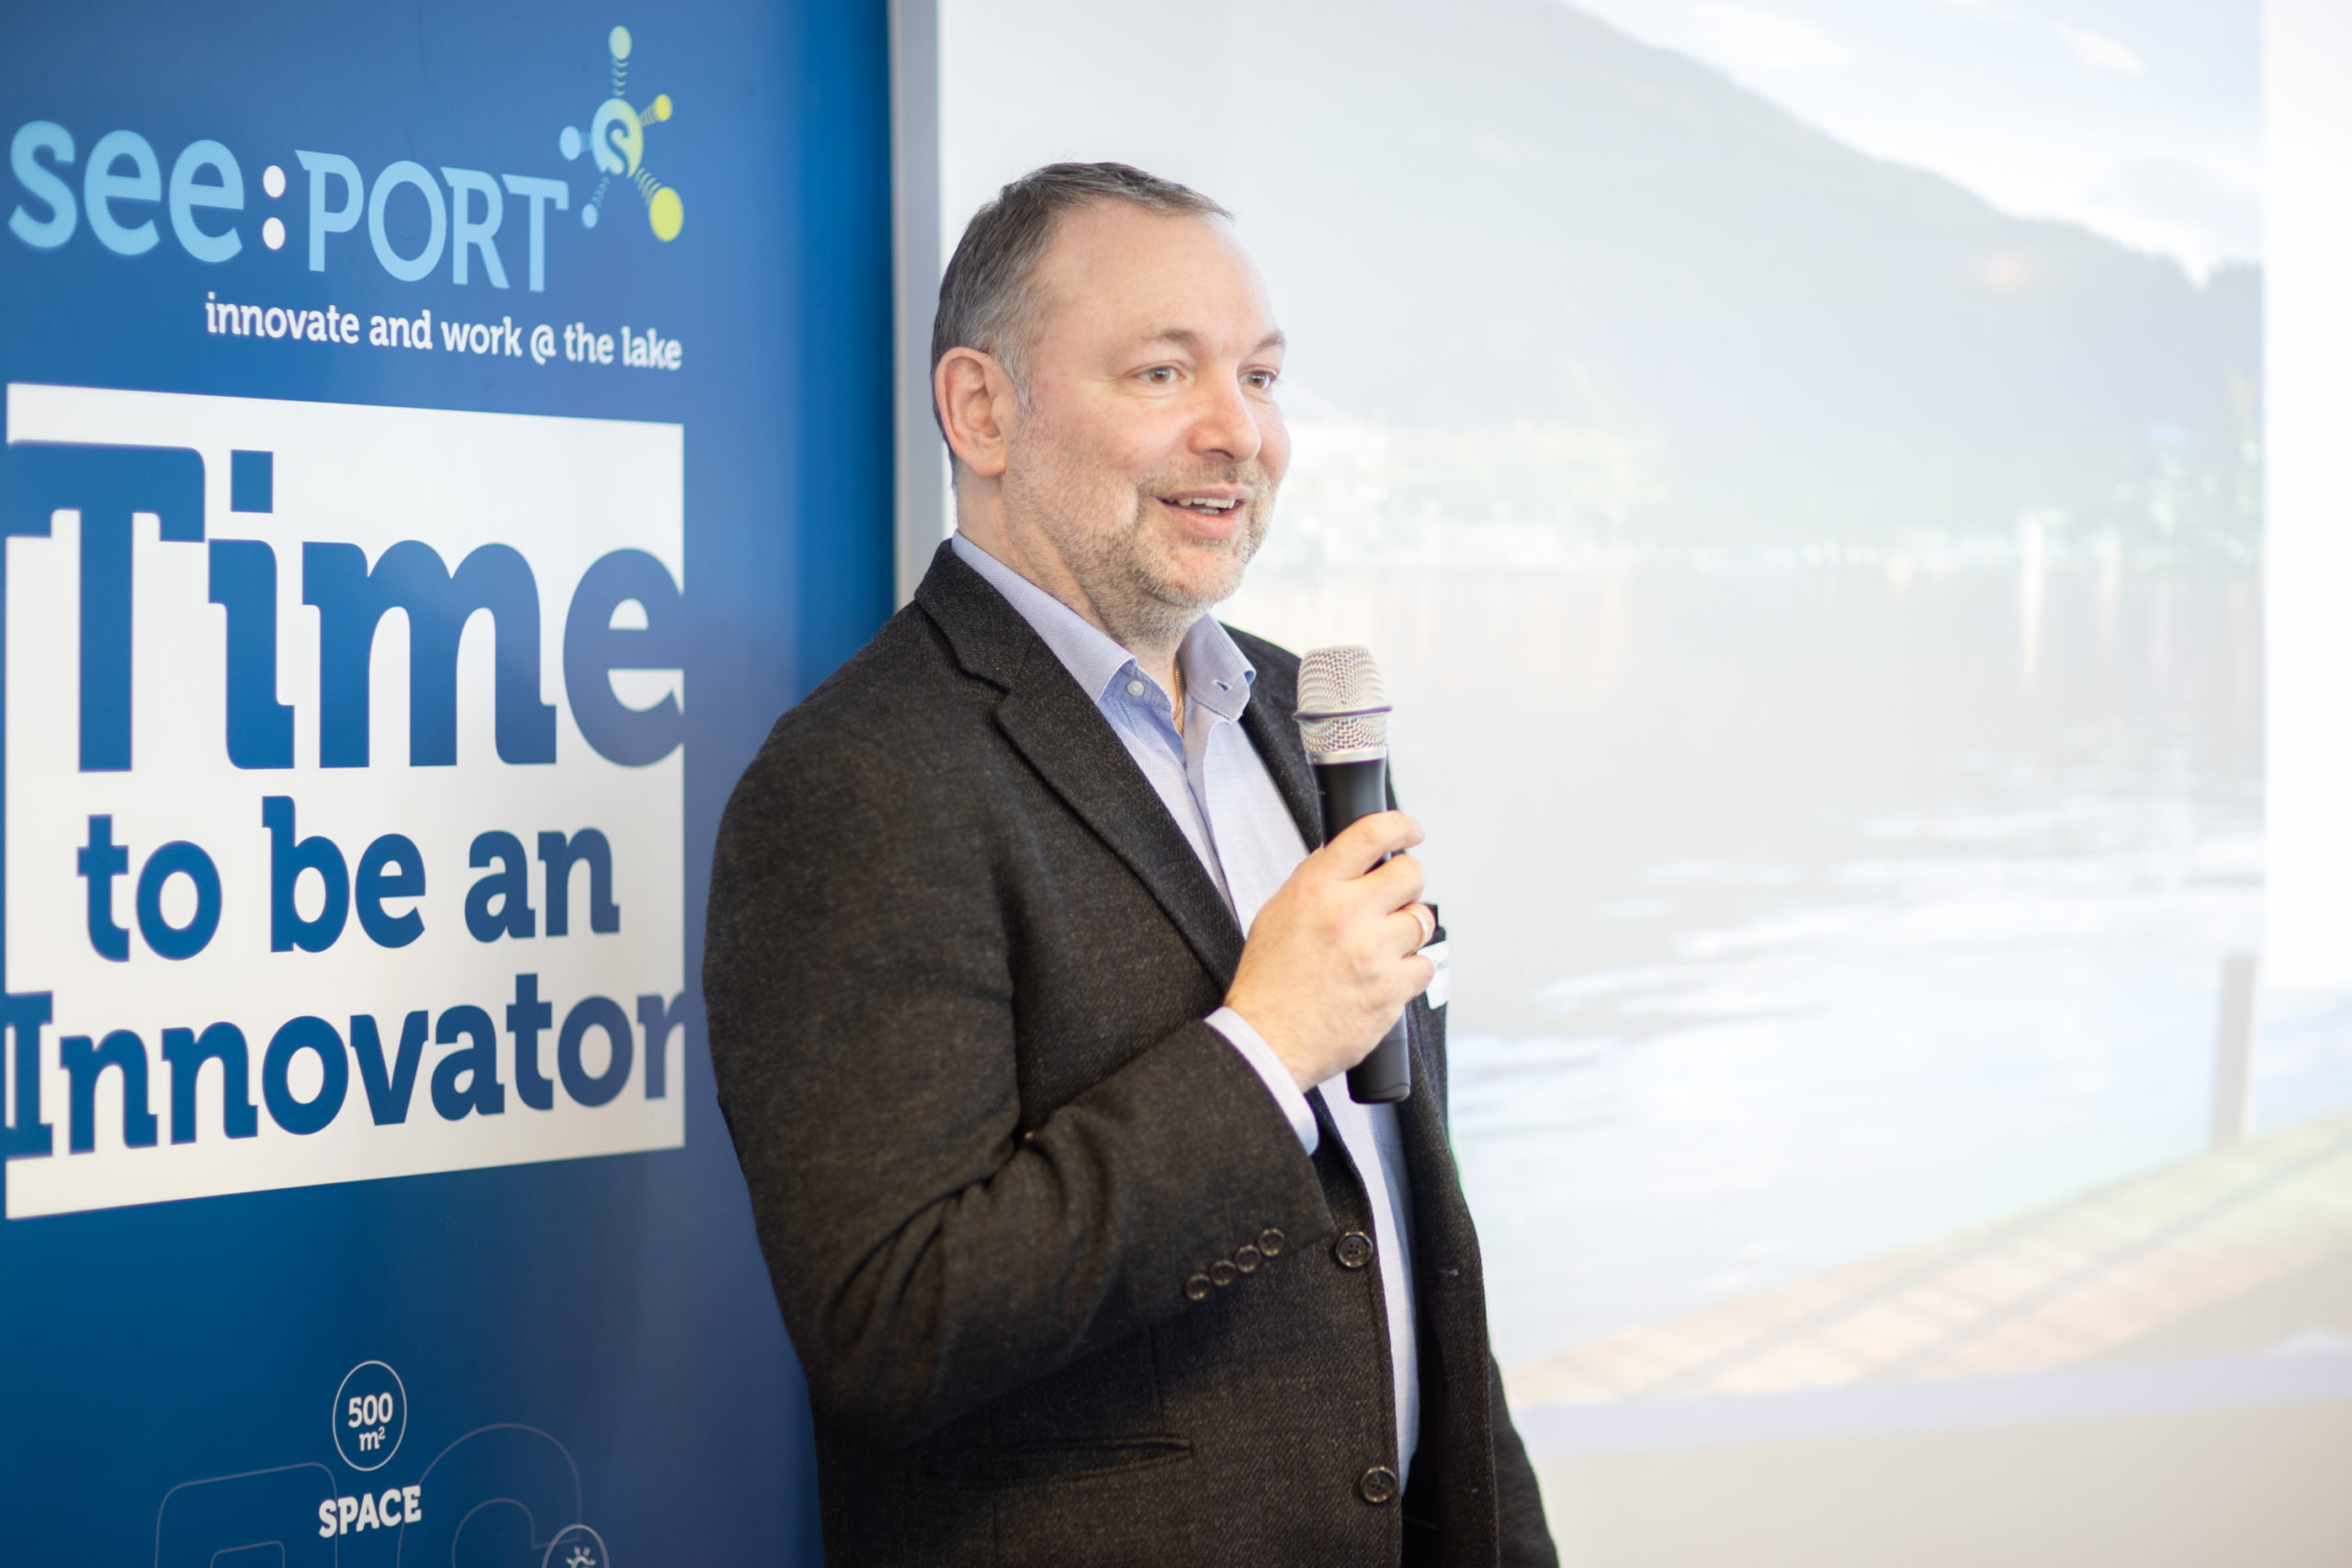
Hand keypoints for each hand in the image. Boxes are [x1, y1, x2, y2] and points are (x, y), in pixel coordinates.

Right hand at [1225, 811, 1435, 1091]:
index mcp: (1316, 889)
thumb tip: (1351, 863)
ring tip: (1383, 944)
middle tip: (1394, 897)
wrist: (1268, 1039)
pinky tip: (1385, 975)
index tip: (1410, 832)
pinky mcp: (1392, 989)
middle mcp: (1348, 915)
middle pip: (1411, 874)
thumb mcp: (1277, 913)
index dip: (1400, 826)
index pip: (1370, 835)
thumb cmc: (1269, 982)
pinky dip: (1410, 970)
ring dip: (1408, 929)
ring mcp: (1374, 953)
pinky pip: (1425, 966)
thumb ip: (1316, 883)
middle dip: (1406, 883)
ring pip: (1422, 920)